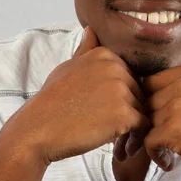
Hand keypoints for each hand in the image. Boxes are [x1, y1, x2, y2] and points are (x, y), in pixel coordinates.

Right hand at [5, 26, 150, 165]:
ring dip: (134, 128)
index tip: (109, 113)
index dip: (122, 97)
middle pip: (139, 92)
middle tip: (114, 131)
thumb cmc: (51, 102)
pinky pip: (143, 126)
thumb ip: (85, 51)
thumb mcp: (67, 68)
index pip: (130, 76)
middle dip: (130, 112)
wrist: (37, 130)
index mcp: (104, 54)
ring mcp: (121, 88)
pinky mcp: (124, 113)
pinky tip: (121, 150)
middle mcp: (115, 66)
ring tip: (118, 142)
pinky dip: (136, 140)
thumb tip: (92, 30)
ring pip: (143, 109)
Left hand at [142, 64, 180, 180]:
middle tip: (163, 142)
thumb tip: (144, 96)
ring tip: (170, 154)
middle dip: (148, 124)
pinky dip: (155, 156)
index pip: (149, 82)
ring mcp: (178, 105)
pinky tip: (170, 163)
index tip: (159, 121)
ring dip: (153, 142)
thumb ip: (180, 89)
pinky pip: (148, 141)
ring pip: (144, 123)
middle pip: (144, 103)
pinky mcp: (174, 129)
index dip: (149, 103)